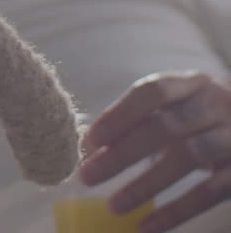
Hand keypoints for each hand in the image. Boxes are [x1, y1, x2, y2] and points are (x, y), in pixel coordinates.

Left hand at [79, 71, 230, 232]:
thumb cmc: (202, 117)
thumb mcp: (178, 107)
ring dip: (146, 184)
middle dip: (123, 153)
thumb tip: (88, 147)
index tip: (90, 140)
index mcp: (191, 84)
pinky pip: (210, 192)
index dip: (120, 115)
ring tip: (114, 206)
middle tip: (88, 176)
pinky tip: (147, 226)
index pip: (153, 91)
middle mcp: (215, 104)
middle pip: (167, 126)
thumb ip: (139, 121)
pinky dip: (177, 211)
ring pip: (189, 157)